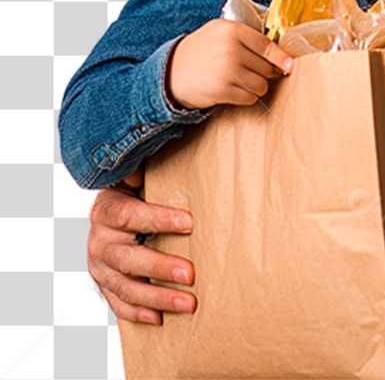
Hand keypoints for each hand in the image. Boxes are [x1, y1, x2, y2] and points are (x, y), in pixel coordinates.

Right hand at [87, 165, 196, 323]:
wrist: (113, 208)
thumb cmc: (137, 189)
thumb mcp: (140, 174)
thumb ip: (144, 167)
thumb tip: (144, 160)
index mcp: (107, 209)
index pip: (131, 216)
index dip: (159, 220)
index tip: (190, 224)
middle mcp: (99, 240)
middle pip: (128, 258)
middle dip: (160, 267)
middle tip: (190, 274)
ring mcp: (100, 266)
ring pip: (125, 287)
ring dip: (157, 297)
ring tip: (188, 303)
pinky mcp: (104, 283)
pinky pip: (118, 303)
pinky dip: (138, 312)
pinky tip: (160, 318)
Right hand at [167, 18, 292, 109]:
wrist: (170, 71)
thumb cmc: (200, 50)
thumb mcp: (219, 31)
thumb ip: (247, 36)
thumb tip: (281, 54)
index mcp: (231, 30)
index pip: (266, 45)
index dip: (281, 57)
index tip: (289, 65)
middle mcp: (230, 49)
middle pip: (266, 67)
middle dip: (263, 72)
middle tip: (250, 71)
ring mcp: (226, 71)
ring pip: (261, 84)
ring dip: (256, 86)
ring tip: (241, 81)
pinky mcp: (222, 90)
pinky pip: (250, 97)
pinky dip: (246, 96)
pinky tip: (234, 90)